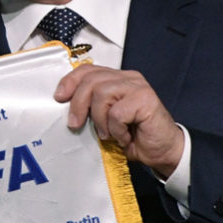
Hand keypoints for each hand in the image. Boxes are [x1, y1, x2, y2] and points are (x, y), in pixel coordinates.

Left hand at [53, 64, 183, 177]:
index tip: (59, 97)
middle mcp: (128, 78)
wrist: (163, 152)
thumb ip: (91, 108)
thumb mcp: (105, 120)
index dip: (70, 81)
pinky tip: (124, 137)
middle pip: (91, 80)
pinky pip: (117, 112)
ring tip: (107, 134)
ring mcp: (138, 86)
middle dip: (78, 104)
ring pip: (102, 94)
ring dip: (99, 119)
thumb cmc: (134, 137)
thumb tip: (65, 107)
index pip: (88, 70)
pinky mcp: (145, 99)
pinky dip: (116, 129)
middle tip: (75, 124)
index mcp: (117, 79)